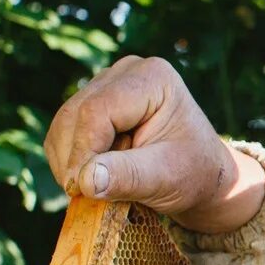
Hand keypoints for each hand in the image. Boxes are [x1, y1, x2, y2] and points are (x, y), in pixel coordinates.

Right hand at [44, 55, 264, 234]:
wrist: (201, 175)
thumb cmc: (193, 174)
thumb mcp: (167, 178)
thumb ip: (128, 176)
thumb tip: (84, 180)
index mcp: (152, 77)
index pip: (97, 111)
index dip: (83, 151)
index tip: (81, 189)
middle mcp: (127, 71)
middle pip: (75, 114)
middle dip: (75, 158)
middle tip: (89, 193)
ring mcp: (108, 85)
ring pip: (63, 124)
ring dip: (70, 162)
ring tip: (102, 185)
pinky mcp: (93, 104)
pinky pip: (63, 132)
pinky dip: (69, 160)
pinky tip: (96, 176)